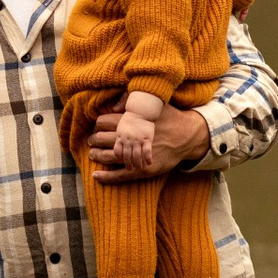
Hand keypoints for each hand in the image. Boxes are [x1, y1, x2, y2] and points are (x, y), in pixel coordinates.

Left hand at [92, 100, 207, 178]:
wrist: (187, 135)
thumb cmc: (170, 116)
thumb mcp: (152, 103)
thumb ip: (132, 100)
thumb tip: (114, 107)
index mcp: (131, 121)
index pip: (104, 122)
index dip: (97, 125)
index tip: (96, 126)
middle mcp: (131, 138)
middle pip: (103, 139)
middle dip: (94, 140)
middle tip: (90, 141)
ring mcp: (135, 155)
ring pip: (109, 157)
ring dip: (97, 155)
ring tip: (92, 154)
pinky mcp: (141, 169)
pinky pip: (120, 175)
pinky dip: (106, 176)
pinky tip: (96, 175)